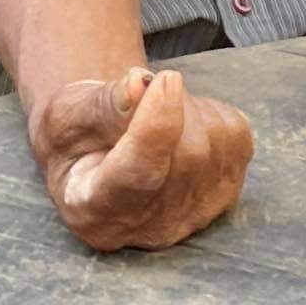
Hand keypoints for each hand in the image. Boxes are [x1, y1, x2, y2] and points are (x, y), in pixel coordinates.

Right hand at [29, 67, 253, 251]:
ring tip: (158, 111)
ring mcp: (194, 215)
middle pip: (189, 154)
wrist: (103, 151)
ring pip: (217, 142)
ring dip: (192, 106)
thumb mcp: (69, 114)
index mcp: (94, 212)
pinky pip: (236, 135)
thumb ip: (101, 105)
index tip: (165, 78)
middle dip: (176, 103)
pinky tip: (183, 123)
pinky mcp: (226, 193)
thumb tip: (138, 84)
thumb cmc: (79, 134)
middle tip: (148, 88)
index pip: (139, 175)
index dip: (157, 125)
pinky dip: (212, 113)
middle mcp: (148, 228)